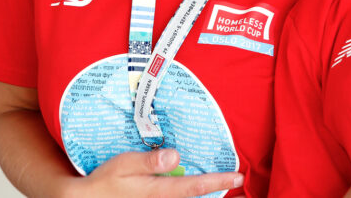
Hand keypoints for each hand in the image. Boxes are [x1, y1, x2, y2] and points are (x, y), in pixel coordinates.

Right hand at [63, 148, 243, 197]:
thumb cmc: (106, 181)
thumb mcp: (124, 164)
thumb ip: (150, 161)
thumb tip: (175, 156)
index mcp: (160, 191)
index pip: (196, 186)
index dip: (219, 181)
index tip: (238, 176)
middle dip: (221, 193)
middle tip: (244, 190)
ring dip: (209, 196)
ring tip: (231, 193)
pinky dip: (193, 195)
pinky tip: (201, 191)